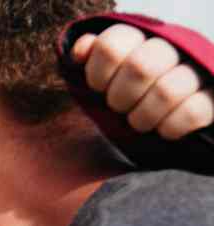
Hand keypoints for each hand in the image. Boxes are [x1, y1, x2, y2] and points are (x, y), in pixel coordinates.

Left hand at [73, 24, 213, 139]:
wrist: (176, 115)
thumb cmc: (133, 96)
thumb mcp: (110, 78)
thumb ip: (95, 60)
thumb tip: (81, 51)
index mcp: (142, 40)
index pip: (112, 45)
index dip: (97, 74)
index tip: (98, 89)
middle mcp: (173, 49)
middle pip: (140, 67)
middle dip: (121, 98)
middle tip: (120, 109)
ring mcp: (196, 71)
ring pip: (168, 91)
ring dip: (144, 117)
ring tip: (140, 123)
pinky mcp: (212, 97)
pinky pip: (194, 112)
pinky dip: (172, 127)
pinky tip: (164, 131)